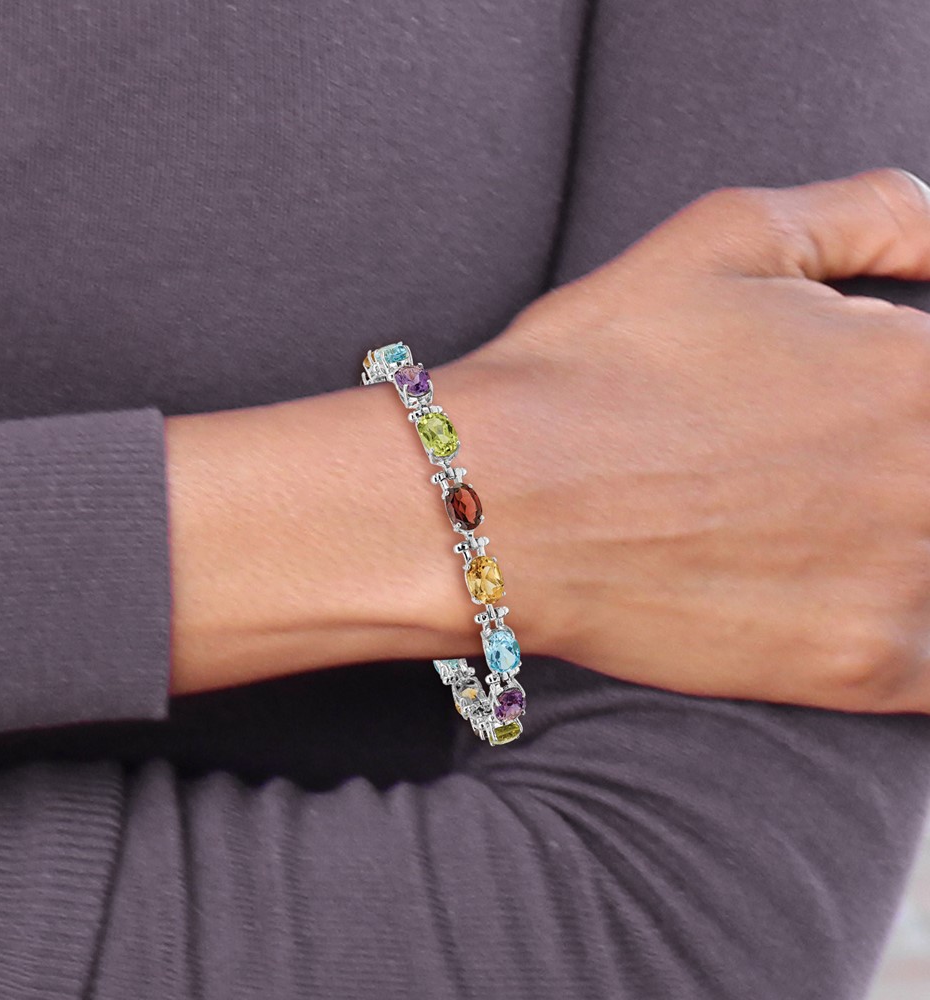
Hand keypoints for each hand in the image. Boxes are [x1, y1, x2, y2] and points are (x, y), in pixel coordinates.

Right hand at [444, 168, 929, 712]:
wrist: (493, 501)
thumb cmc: (593, 366)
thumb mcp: (728, 236)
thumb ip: (876, 212)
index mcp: (914, 365)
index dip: (907, 394)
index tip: (849, 413)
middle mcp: (928, 474)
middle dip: (898, 465)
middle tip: (801, 471)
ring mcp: (903, 581)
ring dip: (907, 543)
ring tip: (805, 527)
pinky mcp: (859, 667)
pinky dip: (908, 632)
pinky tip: (839, 600)